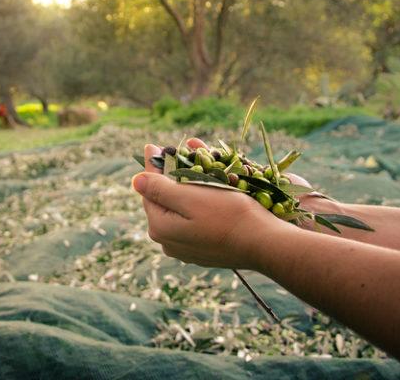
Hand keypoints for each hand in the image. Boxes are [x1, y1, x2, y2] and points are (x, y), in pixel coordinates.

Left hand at [132, 139, 298, 269]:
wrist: (264, 243)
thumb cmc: (229, 215)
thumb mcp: (191, 197)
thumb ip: (159, 189)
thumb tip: (135, 180)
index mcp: (160, 227)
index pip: (149, 190)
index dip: (152, 166)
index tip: (151, 146)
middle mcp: (168, 243)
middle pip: (163, 202)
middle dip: (168, 178)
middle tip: (172, 155)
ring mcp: (185, 250)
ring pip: (178, 212)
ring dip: (183, 191)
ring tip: (189, 170)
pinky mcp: (202, 252)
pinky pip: (192, 222)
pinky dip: (196, 206)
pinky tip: (205, 194)